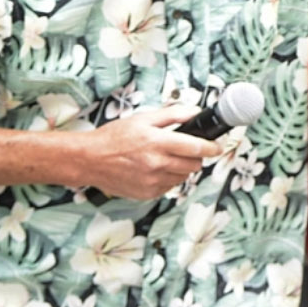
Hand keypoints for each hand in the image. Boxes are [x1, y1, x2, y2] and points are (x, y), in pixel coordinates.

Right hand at [79, 104, 222, 197]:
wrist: (90, 159)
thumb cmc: (114, 137)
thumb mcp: (143, 118)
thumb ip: (172, 115)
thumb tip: (195, 112)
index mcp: (157, 142)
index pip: (196, 147)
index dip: (212, 148)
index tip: (217, 147)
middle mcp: (157, 164)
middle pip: (194, 164)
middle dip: (194, 156)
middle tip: (184, 149)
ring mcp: (153, 181)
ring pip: (184, 177)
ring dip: (181, 168)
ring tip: (164, 158)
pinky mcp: (149, 193)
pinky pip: (170, 186)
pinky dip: (168, 178)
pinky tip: (154, 169)